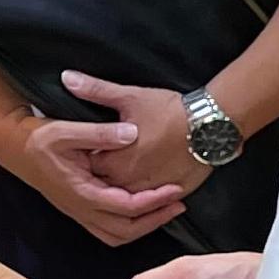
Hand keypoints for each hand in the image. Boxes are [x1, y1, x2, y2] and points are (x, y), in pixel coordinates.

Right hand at [0, 88, 186, 248]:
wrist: (16, 150)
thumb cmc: (39, 138)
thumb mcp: (67, 129)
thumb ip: (100, 133)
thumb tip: (131, 133)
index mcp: (81, 191)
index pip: (125, 206)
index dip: (153, 201)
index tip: (175, 188)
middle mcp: (81, 208)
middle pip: (125, 230)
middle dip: (155, 220)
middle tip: (179, 203)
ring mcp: (80, 213)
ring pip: (117, 235)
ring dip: (144, 227)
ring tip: (167, 210)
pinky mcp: (80, 210)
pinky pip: (109, 231)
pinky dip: (130, 227)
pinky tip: (144, 211)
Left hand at [61, 72, 205, 200]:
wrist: (211, 124)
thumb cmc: (169, 111)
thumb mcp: (129, 97)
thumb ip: (95, 91)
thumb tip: (67, 78)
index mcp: (113, 161)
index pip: (87, 167)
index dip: (86, 156)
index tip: (89, 146)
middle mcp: (129, 182)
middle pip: (105, 184)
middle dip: (103, 173)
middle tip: (110, 157)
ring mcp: (151, 191)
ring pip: (128, 195)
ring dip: (125, 184)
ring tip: (130, 165)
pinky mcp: (172, 195)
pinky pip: (153, 200)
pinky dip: (148, 190)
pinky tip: (150, 174)